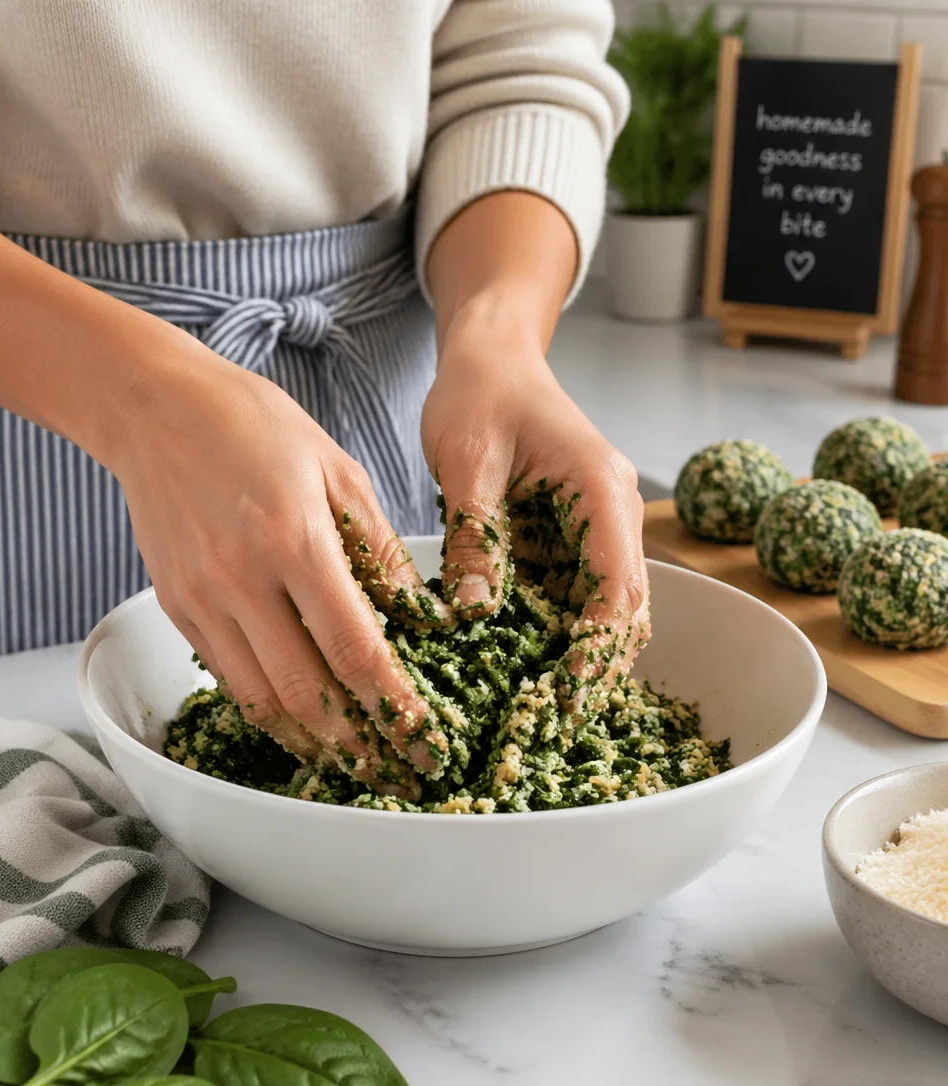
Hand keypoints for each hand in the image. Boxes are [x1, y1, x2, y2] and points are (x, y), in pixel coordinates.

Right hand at [111, 344, 452, 796]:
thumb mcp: (339, 470)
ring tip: (353, 764)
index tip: (424, 737)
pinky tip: (300, 722)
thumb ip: (378, 548)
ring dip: (311, 743)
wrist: (156, 409)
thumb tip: (415, 613)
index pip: (354, 648)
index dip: (393, 704)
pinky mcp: (178, 609)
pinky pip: (229, 678)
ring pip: (261, 701)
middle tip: (396, 769)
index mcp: (296, 541)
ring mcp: (203, 600)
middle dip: (357, 744)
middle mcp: (243, 581)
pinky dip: (267, 710)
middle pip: (306, 693)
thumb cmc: (256, 426)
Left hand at [421, 318, 648, 710]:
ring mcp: (596, 530)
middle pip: (622, 611)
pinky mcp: (570, 539)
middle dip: (591, 668)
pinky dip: (551, 634)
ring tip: (530, 712)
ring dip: (573, 658)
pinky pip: (570, 597)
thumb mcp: (468, 461)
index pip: (618, 588)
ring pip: (601, 612)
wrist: (491, 356)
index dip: (595, 649)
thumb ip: (475, 537)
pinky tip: (514, 667)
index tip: (562, 694)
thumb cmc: (481, 392)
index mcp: (602, 492)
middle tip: (546, 725)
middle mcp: (614, 517)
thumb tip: (471, 615)